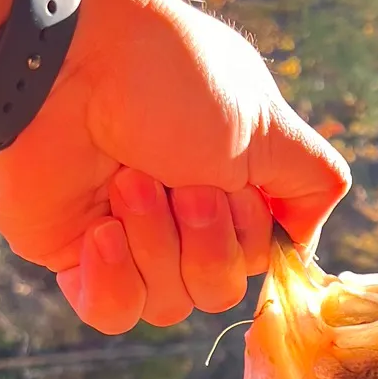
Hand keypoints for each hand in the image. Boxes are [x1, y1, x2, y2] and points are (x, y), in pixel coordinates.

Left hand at [0, 0, 349, 333]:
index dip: (252, 234)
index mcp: (231, 181)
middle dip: (205, 238)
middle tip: (180, 180)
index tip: (234, 185)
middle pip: (220, 289)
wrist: (64, 63)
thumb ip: (313, 182)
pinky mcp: (74, 255)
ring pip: (170, 305)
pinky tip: (99, 230)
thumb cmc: (170, 80)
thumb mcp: (270, 124)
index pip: (262, 257)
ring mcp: (128, 236)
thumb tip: (303, 238)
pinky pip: (112, 314)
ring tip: (127, 182)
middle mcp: (182, 212)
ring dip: (156, 243)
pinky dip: (114, 278)